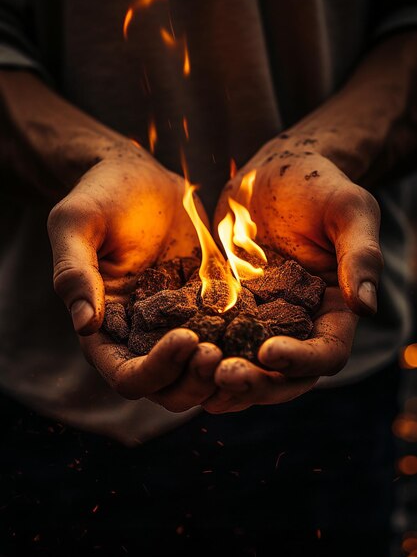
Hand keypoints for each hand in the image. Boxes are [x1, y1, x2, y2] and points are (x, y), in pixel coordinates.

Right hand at [48, 144, 221, 409]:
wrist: (141, 176)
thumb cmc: (101, 194)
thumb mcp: (76, 223)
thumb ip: (74, 272)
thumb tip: (85, 324)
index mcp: (106, 329)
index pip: (127, 376)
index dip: (156, 370)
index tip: (187, 338)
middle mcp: (143, 337)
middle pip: (170, 388)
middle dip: (195, 380)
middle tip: (220, 351)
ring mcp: (178, 324)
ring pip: (203, 374)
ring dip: (224, 371)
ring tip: (247, 346)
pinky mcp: (207, 307)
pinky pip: (230, 338)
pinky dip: (246, 344)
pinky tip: (268, 328)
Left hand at [203, 135, 382, 412]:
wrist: (270, 174)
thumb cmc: (317, 186)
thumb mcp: (348, 210)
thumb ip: (361, 256)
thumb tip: (366, 307)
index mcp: (334, 310)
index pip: (327, 353)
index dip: (302, 360)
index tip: (269, 351)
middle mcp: (299, 326)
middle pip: (286, 376)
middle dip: (258, 382)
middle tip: (225, 375)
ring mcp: (261, 323)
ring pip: (249, 369)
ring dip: (227, 382)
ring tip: (199, 376)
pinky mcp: (228, 313)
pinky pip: (216, 344)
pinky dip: (201, 358)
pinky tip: (178, 358)